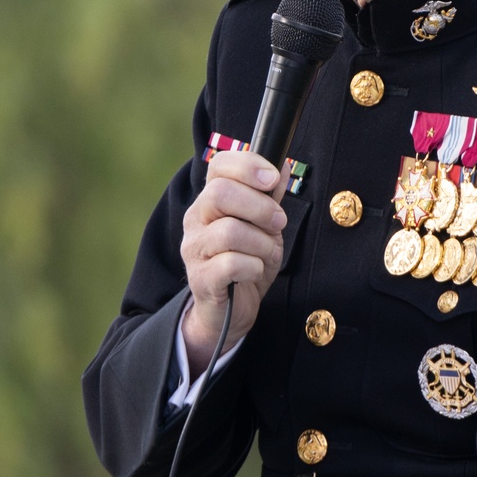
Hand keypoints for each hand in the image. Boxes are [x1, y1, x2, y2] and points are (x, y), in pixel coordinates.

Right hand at [180, 149, 288, 372]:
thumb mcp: (263, 226)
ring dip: (261, 242)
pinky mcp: (201, 278)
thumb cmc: (246, 263)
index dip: (248, 165)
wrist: (228, 312)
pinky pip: (232, 264)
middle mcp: (195, 220)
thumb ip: (269, 197)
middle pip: (220, 193)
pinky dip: (254, 266)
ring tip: (268, 253)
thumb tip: (282, 164)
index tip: (273, 179)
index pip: (219, 165)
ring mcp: (194, 249)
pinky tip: (255, 271)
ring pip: (229, 231)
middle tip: (278, 222)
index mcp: (210, 200)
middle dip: (260, 207)